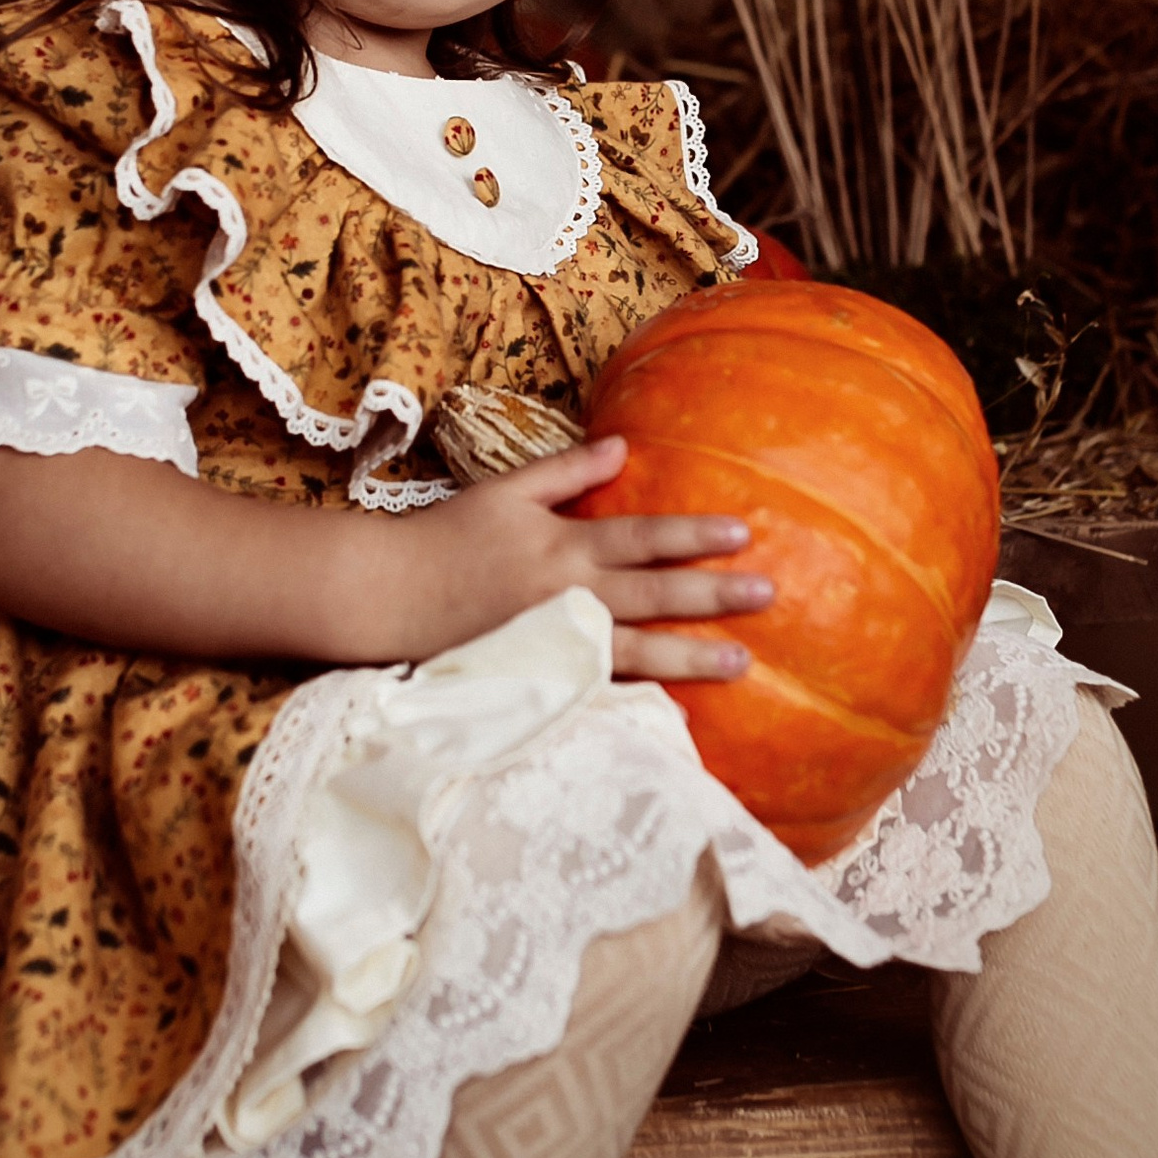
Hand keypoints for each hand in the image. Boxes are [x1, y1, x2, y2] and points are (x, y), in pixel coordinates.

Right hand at [407, 435, 772, 679]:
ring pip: (637, 651)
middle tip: (767, 594)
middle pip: (653, 594)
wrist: (390, 595)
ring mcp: (556, 642)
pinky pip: (600, 690)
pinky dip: (640, 700)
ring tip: (741, 662)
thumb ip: (567, 472)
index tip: (742, 532)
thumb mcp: (507, 492)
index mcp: (563, 545)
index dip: (693, 534)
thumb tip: (622, 446)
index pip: (642, 537)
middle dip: (713, 595)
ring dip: (692, 656)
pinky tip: (678, 711)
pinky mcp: (540, 677)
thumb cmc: (447, 536)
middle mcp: (568, 595)